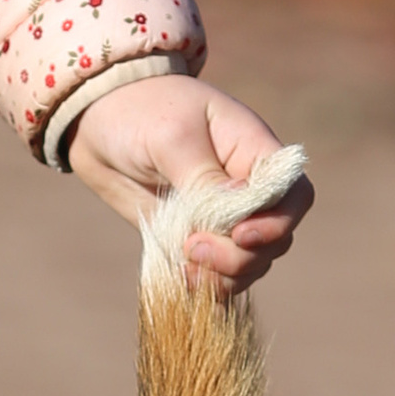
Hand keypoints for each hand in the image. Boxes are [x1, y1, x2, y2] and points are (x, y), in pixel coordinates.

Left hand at [65, 77, 312, 288]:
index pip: (294, 196)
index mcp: (254, 153)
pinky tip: (180, 278)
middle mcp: (247, 190)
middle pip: (275, 239)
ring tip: (184, 268)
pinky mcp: (194, 237)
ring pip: (250, 263)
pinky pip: (217, 273)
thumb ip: (204, 175)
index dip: (279, 223)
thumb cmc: (142, 112)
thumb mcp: (172, 137)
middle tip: (192, 248)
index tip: (241, 235)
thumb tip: (240, 209)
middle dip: (241, 257)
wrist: (99, 120)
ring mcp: (223, 218)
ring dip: (224, 277)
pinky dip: (205, 284)